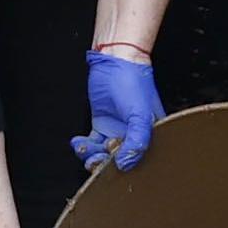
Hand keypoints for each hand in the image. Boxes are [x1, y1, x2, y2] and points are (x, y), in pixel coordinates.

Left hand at [73, 46, 162, 171]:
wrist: (116, 61)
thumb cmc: (134, 84)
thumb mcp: (140, 115)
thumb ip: (136, 141)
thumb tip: (125, 164)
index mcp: (149, 136)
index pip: (137, 160)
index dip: (123, 166)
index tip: (112, 164)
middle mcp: (133, 136)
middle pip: (118, 160)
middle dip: (104, 163)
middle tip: (94, 160)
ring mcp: (116, 130)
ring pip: (103, 153)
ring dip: (91, 155)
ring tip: (83, 148)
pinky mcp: (101, 124)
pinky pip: (93, 142)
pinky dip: (84, 145)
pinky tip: (78, 142)